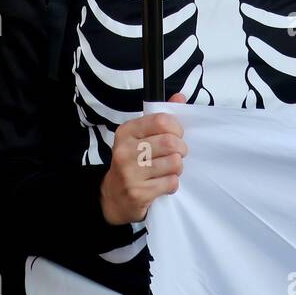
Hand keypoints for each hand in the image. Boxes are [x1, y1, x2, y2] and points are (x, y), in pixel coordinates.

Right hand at [99, 101, 186, 225]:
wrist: (113, 197)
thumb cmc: (132, 162)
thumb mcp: (140, 137)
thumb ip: (160, 118)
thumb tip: (180, 97)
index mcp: (126, 132)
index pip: (162, 121)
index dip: (177, 128)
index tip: (177, 135)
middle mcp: (124, 150)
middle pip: (170, 142)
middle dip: (182, 149)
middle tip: (178, 154)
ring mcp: (130, 173)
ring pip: (174, 163)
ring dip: (178, 167)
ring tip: (170, 169)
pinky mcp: (138, 193)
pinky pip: (171, 183)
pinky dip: (172, 183)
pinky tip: (163, 183)